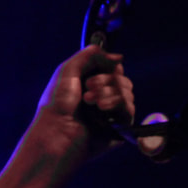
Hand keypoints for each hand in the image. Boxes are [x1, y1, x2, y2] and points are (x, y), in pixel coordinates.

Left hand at [33, 45, 135, 162]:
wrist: (58, 131)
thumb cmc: (58, 102)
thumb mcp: (69, 69)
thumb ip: (91, 56)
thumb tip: (118, 57)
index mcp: (90, 83)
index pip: (112, 68)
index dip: (108, 66)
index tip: (94, 71)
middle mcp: (102, 97)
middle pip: (122, 79)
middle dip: (106, 80)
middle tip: (87, 88)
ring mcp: (111, 112)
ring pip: (127, 93)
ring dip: (108, 93)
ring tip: (90, 102)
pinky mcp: (119, 127)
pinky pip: (129, 109)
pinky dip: (117, 104)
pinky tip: (102, 109)